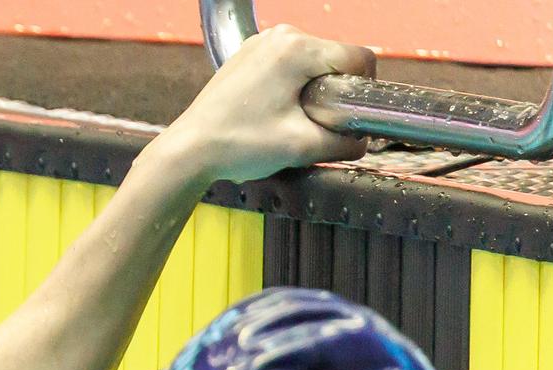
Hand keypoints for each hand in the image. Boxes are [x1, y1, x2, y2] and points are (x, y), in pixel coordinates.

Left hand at [158, 25, 373, 183]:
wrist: (188, 151)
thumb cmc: (237, 145)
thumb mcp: (302, 148)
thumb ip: (345, 143)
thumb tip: (363, 141)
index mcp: (296, 48)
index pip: (358, 59)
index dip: (363, 91)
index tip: (350, 115)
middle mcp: (280, 36)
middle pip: (334, 59)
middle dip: (334, 92)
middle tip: (311, 124)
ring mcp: (261, 43)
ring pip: (311, 64)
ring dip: (311, 91)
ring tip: (287, 120)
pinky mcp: (248, 56)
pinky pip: (287, 67)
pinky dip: (290, 88)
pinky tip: (271, 113)